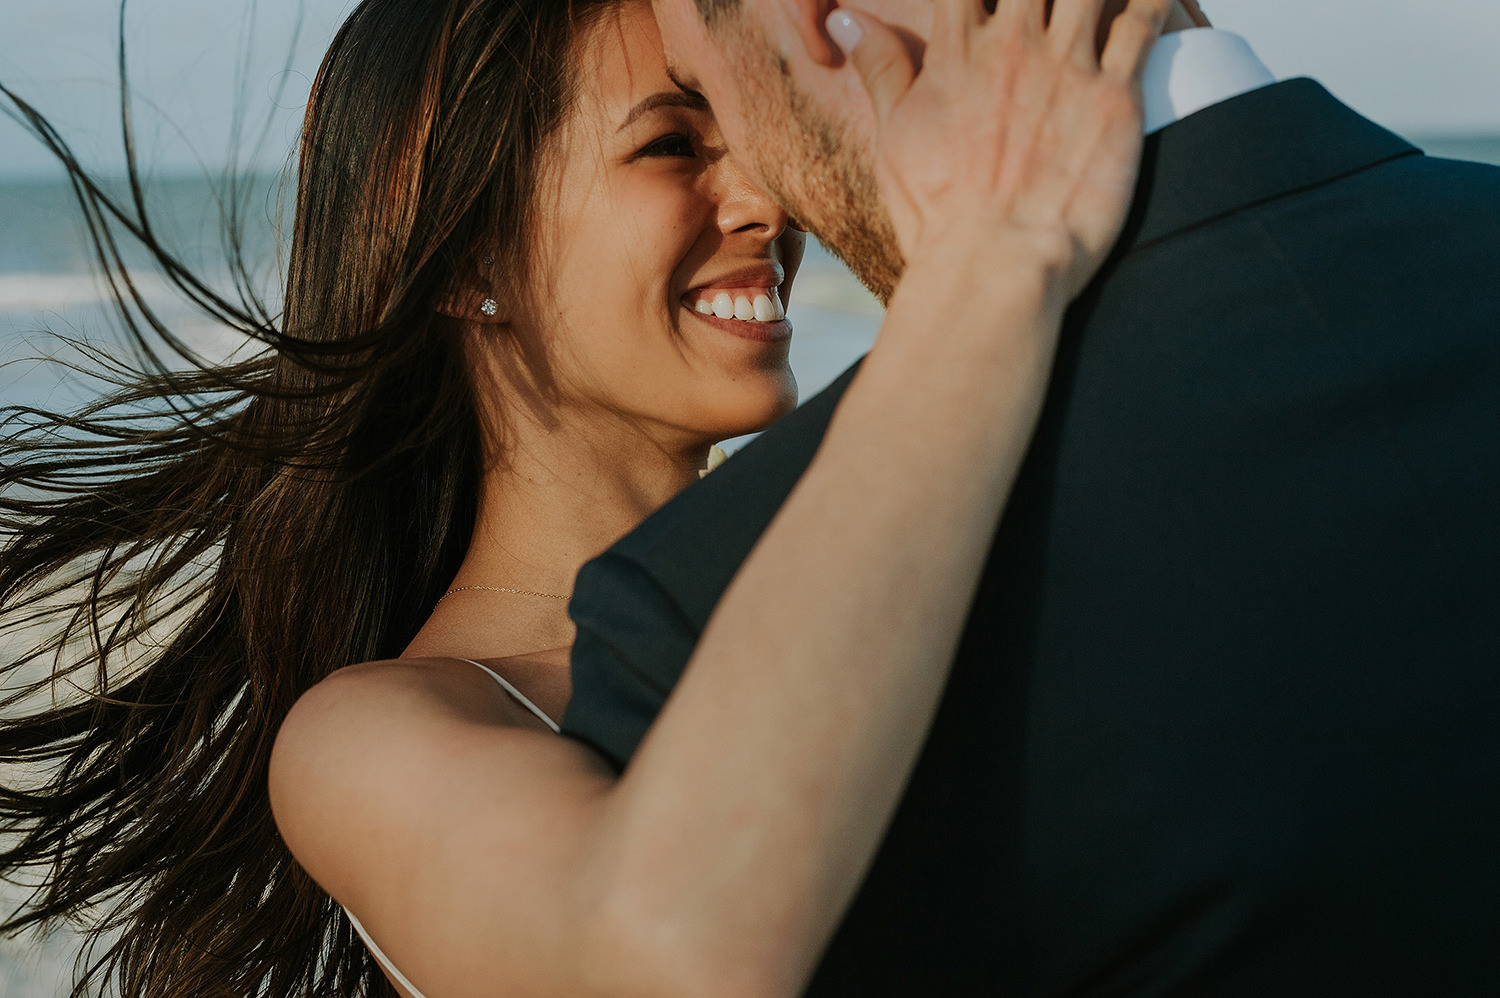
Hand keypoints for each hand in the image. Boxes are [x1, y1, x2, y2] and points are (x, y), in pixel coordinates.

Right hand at [828, 0, 1169, 301]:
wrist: (993, 270)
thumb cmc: (938, 218)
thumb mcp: (895, 140)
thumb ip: (881, 70)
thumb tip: (847, 21)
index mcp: (958, 53)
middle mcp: (1015, 46)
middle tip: (1046, 5)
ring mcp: (1068, 67)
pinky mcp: (1117, 98)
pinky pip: (1146, 21)